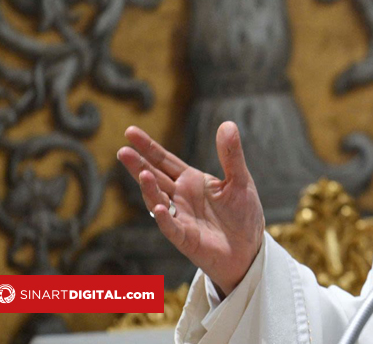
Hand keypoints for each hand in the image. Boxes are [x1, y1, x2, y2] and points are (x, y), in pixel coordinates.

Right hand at [117, 121, 264, 296]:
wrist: (249, 248)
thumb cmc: (242, 214)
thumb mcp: (240, 180)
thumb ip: (231, 155)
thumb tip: (227, 124)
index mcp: (191, 181)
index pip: (165, 161)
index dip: (148, 147)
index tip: (130, 131)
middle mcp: (181, 197)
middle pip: (155, 177)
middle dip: (139, 165)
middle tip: (123, 151)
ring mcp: (181, 217)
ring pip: (158, 201)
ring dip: (149, 189)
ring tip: (143, 174)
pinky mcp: (186, 239)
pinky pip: (172, 228)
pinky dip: (165, 218)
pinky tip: (161, 207)